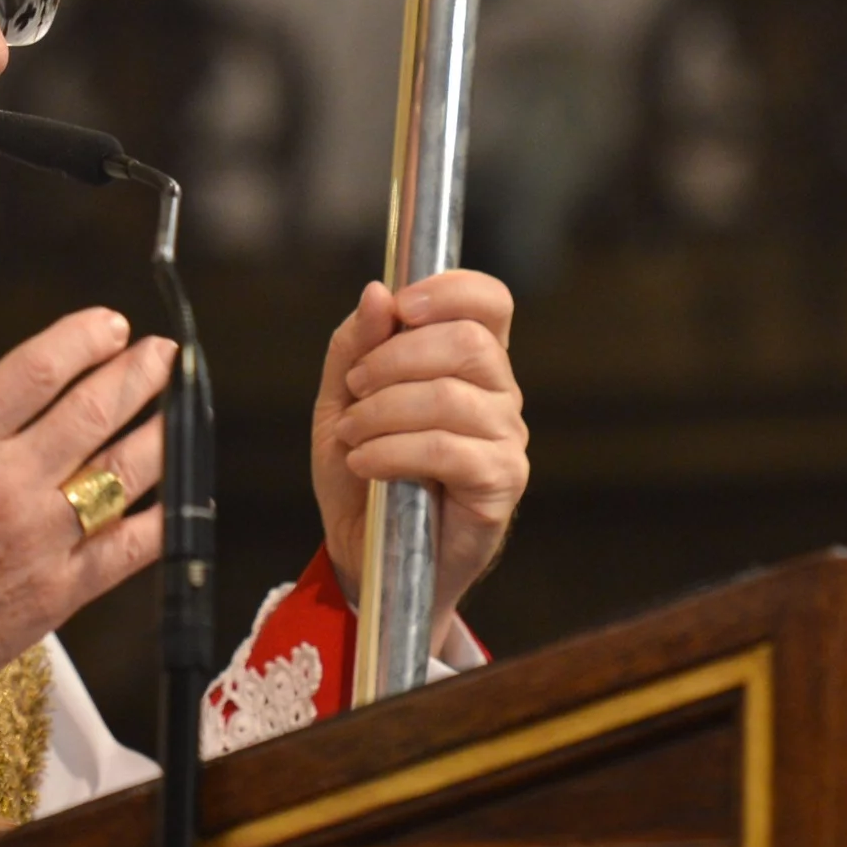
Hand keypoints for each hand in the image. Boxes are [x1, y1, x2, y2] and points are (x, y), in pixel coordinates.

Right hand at [0, 309, 171, 732]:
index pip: (37, 371)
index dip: (83, 339)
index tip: (108, 325)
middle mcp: (5, 484)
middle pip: (93, 411)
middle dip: (137, 373)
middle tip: (160, 353)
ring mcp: (38, 540)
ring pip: (121, 474)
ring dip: (160, 432)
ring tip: (181, 406)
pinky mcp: (56, 594)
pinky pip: (126, 549)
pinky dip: (159, 518)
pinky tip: (176, 496)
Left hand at [312, 271, 526, 642]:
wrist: (366, 556)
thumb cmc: (362, 472)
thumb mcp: (340, 400)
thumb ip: (354, 346)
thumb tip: (377, 293)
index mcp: (468, 362)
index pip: (490, 303)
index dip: (451, 291)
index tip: (400, 307)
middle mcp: (499, 394)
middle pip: (469, 342)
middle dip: (394, 358)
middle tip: (355, 389)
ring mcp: (506, 439)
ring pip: (449, 396)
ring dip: (382, 411)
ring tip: (352, 436)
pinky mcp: (501, 484)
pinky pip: (447, 450)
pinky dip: (392, 451)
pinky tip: (365, 464)